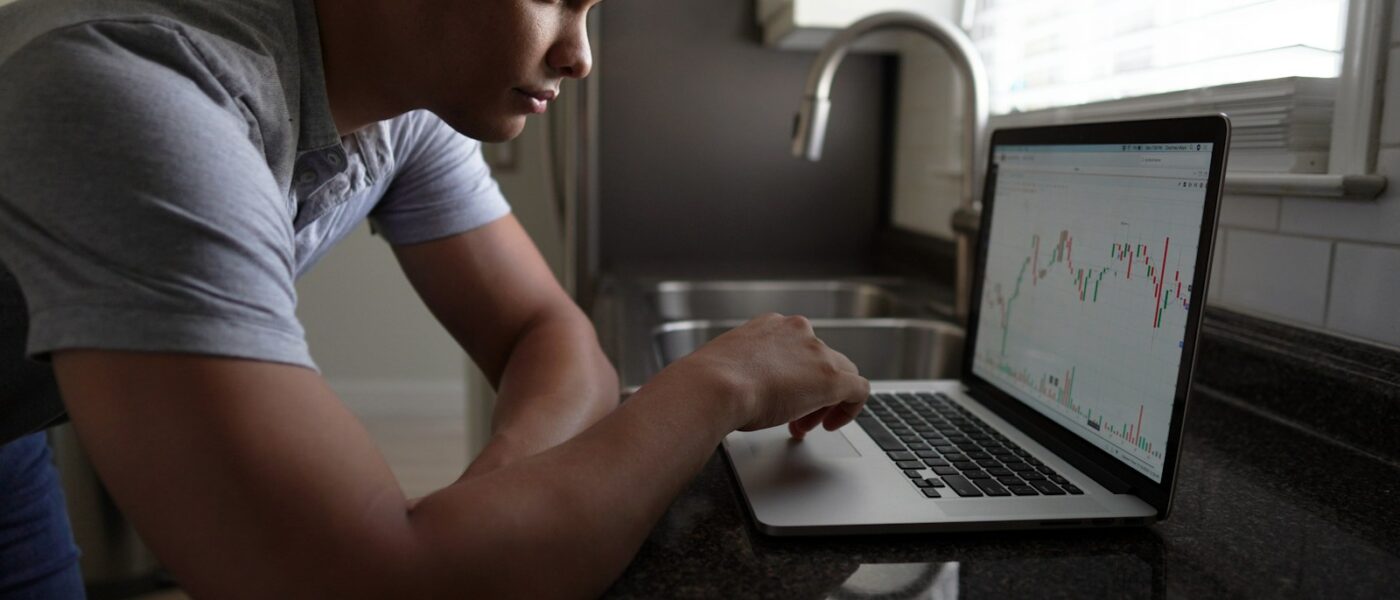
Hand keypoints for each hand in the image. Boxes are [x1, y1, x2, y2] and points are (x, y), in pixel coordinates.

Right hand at [659, 313, 869, 436]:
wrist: (714, 386)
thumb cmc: (709, 381)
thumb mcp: (726, 366)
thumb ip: (742, 370)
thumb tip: (739, 387)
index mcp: (770, 325)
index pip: (796, 348)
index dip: (793, 377)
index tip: (783, 397)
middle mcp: (797, 331)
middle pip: (821, 361)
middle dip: (810, 392)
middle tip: (794, 418)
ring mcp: (816, 352)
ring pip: (839, 374)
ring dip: (823, 403)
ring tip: (803, 427)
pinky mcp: (832, 377)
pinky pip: (858, 390)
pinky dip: (851, 408)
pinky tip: (832, 424)